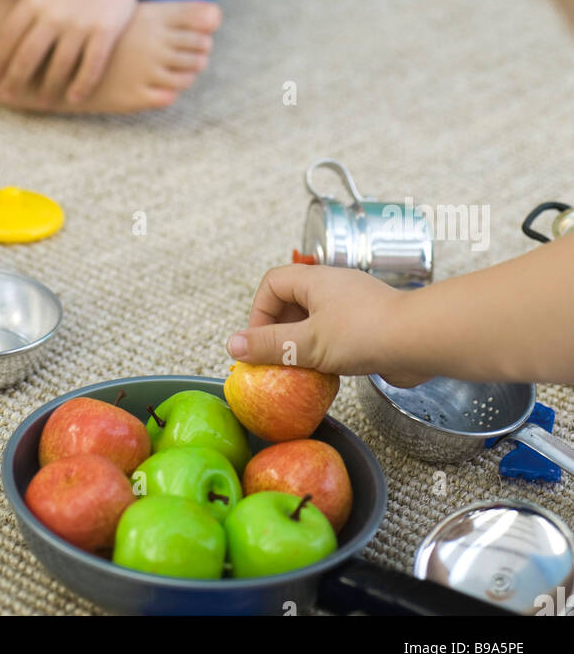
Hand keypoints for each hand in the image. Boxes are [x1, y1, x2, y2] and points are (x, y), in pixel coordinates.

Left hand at [0, 0, 136, 103]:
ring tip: (41, 103)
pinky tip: (75, 98)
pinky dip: (83, 83)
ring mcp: (81, 25)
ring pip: (59, 66)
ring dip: (48, 88)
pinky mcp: (105, 31)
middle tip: (8, 97)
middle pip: (29, 57)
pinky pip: (92, 64)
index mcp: (34, 0)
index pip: (8, 37)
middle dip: (16, 80)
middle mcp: (55, 15)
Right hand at [227, 264, 428, 384]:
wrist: (421, 339)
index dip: (259, 311)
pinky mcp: (370, 325)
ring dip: (302, 343)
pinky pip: (336, 333)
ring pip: (315, 320)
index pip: (273, 283)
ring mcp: (353, 305)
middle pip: (293, 301)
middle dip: (279, 329)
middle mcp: (333, 286)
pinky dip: (325, 351)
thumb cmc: (364, 334)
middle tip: (275, 358)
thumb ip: (270, 345)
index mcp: (315, 280)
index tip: (258, 342)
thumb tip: (232, 345)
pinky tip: (328, 373)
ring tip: (299, 369)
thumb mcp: (308, 344)